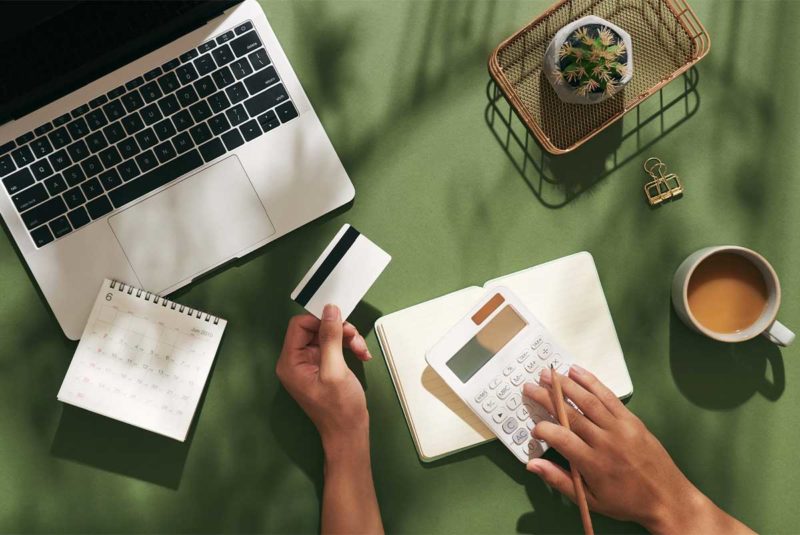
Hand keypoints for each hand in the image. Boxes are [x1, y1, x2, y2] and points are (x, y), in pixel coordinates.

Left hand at [276, 305, 371, 450]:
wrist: (349, 433)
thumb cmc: (339, 409)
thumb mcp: (335, 370)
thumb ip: (331, 338)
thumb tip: (330, 310)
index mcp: (290, 362)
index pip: (299, 325)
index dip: (320, 321)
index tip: (340, 325)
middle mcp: (296, 361)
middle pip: (315, 329)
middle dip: (338, 330)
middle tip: (355, 338)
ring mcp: (310, 364)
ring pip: (327, 336)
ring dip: (347, 338)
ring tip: (361, 350)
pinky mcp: (323, 367)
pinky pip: (334, 347)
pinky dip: (349, 347)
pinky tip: (361, 355)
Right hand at [523, 365, 753, 534]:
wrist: (667, 498)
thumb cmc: (625, 502)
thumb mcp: (590, 500)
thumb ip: (559, 480)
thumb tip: (531, 465)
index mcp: (594, 464)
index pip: (562, 439)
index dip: (544, 429)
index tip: (534, 428)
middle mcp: (606, 441)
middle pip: (571, 414)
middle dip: (547, 398)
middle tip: (529, 386)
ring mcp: (620, 427)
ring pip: (588, 400)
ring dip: (566, 384)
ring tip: (548, 373)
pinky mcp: (632, 419)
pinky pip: (608, 396)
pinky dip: (591, 382)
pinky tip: (577, 371)